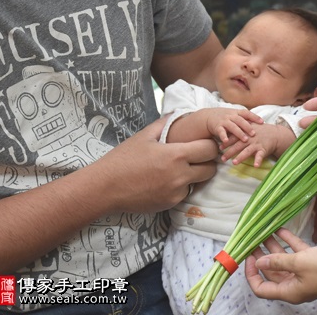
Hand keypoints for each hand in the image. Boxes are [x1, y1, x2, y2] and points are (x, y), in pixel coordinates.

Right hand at [96, 118, 218, 212]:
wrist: (105, 188)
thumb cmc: (123, 159)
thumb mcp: (144, 136)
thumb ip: (165, 124)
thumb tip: (177, 113)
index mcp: (176, 155)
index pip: (209, 149)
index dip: (209, 145)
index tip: (203, 143)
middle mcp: (180, 175)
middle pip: (211, 168)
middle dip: (207, 162)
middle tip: (196, 156)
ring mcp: (177, 192)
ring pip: (199, 182)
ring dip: (195, 175)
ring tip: (178, 168)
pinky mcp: (171, 203)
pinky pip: (185, 193)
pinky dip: (180, 187)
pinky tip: (165, 181)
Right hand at [207, 108, 263, 143]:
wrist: (208, 116)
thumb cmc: (225, 118)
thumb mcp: (234, 116)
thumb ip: (244, 120)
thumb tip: (258, 124)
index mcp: (236, 112)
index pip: (247, 113)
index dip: (255, 117)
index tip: (262, 122)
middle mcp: (231, 116)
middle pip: (241, 121)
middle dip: (248, 127)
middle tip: (254, 133)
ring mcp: (224, 121)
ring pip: (233, 127)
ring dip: (239, 133)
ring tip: (245, 139)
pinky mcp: (217, 127)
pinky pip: (221, 132)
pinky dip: (223, 136)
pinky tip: (226, 142)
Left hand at [220, 123, 294, 166]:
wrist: (276, 134)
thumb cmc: (260, 131)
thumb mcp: (250, 127)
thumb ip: (240, 130)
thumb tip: (226, 133)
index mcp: (245, 133)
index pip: (234, 137)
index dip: (227, 142)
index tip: (220, 147)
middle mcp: (250, 138)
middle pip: (238, 145)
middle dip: (230, 152)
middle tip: (223, 158)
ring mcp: (257, 144)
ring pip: (247, 151)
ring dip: (240, 157)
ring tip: (234, 163)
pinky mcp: (264, 149)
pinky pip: (260, 156)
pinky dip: (258, 160)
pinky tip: (255, 166)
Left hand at [246, 228, 316, 303]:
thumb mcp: (299, 262)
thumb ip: (277, 261)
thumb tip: (260, 262)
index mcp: (290, 291)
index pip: (262, 289)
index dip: (252, 274)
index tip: (249, 257)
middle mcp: (296, 285)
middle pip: (272, 273)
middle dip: (261, 257)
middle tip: (252, 241)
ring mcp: (306, 274)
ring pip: (284, 260)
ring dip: (274, 247)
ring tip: (264, 232)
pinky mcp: (315, 263)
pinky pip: (297, 253)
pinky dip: (289, 242)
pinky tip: (282, 229)